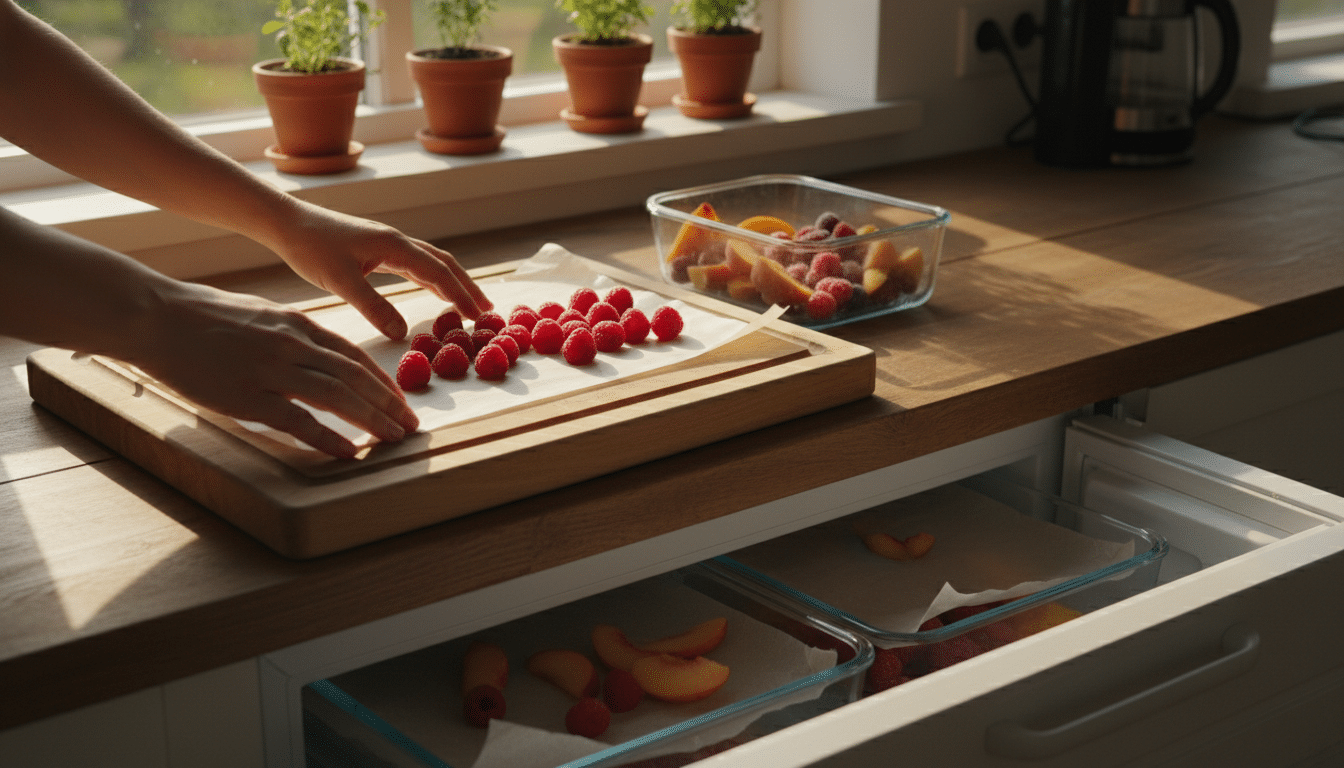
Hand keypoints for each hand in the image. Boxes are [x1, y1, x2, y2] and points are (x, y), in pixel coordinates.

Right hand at [131, 282, 417, 458]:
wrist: (157, 316)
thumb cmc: (203, 317)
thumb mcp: (260, 314)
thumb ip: (292, 333)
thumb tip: (317, 352)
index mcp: (297, 325)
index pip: (352, 355)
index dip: (381, 380)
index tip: (400, 399)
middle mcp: (292, 344)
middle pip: (355, 376)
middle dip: (388, 403)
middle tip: (410, 424)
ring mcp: (271, 369)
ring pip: (337, 396)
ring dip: (372, 419)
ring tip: (393, 437)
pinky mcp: (248, 395)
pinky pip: (299, 420)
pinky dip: (329, 437)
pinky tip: (349, 451)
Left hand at [268, 201, 492, 339]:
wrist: (287, 223)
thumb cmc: (310, 247)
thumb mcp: (340, 281)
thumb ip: (373, 307)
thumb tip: (403, 334)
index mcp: (394, 245)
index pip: (438, 272)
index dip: (461, 295)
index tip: (480, 316)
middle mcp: (397, 242)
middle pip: (444, 264)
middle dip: (468, 287)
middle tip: (488, 311)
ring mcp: (389, 245)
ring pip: (432, 263)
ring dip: (453, 283)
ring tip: (470, 304)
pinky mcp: (378, 251)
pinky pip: (415, 266)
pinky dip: (432, 280)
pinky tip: (436, 292)